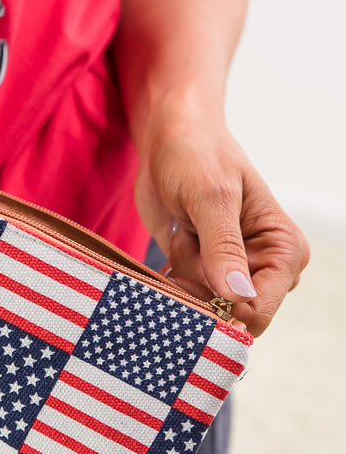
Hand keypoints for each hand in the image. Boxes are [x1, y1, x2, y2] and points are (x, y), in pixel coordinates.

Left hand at [134, 114, 309, 336]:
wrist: (170, 138)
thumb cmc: (196, 155)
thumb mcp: (209, 197)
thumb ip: (223, 247)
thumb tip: (238, 295)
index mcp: (284, 249)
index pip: (260, 309)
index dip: (223, 308)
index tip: (191, 281)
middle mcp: (265, 267)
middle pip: (229, 314)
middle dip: (199, 288)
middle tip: (188, 243)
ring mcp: (233, 272)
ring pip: (203, 308)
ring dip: (182, 276)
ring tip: (187, 232)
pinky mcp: (205, 271)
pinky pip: (186, 298)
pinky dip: (171, 278)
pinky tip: (176, 241)